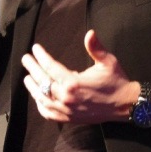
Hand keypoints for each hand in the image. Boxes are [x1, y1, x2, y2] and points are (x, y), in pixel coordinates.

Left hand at [22, 30, 138, 123]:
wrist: (125, 105)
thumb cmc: (116, 81)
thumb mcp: (108, 62)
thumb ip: (96, 48)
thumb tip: (90, 33)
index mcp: (74, 83)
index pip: (50, 67)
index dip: (41, 56)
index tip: (35, 49)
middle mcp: (67, 98)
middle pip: (42, 82)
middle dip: (32, 69)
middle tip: (25, 59)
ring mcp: (67, 110)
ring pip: (42, 99)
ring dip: (33, 88)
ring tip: (27, 78)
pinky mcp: (69, 118)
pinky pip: (49, 114)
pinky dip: (41, 106)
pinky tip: (38, 99)